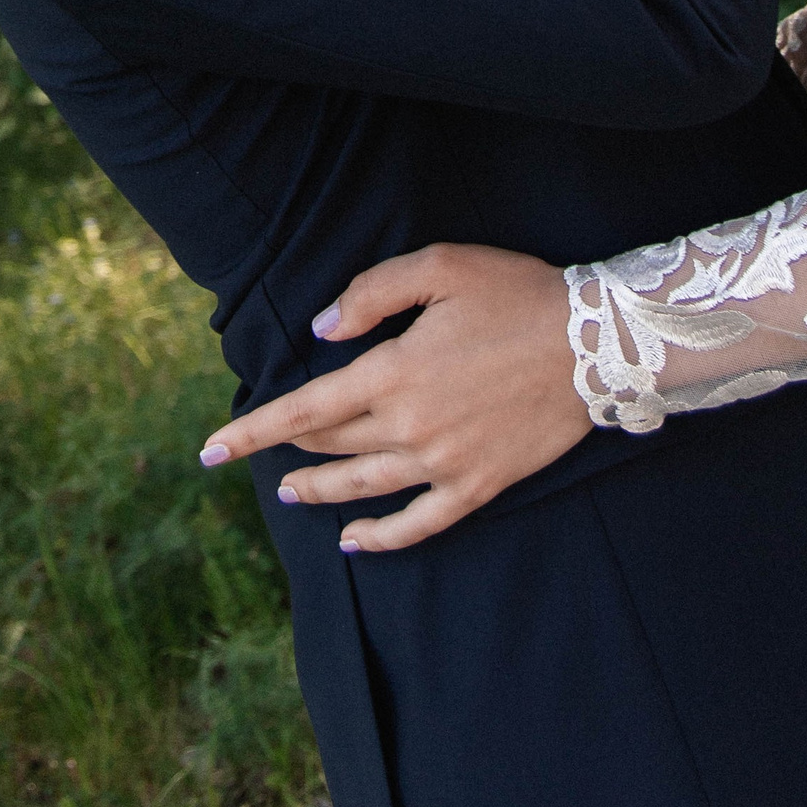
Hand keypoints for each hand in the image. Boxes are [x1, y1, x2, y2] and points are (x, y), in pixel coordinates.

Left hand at [198, 244, 587, 552]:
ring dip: (319, 492)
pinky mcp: (478, 485)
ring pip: (363, 488)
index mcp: (394, 371)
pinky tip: (354, 540)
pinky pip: (418, 524)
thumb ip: (373, 292)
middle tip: (264, 446)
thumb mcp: (442, 266)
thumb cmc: (517, 293)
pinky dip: (379, 538)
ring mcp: (444, 463)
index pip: (304, 408)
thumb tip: (322, 327)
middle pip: (331, 444)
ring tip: (290, 493)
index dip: (251, 430)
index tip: (210, 450)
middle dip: (290, 445)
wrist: (596, 342)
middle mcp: (410, 426)